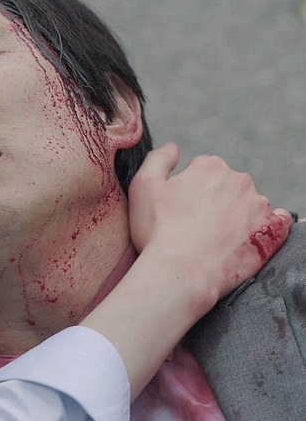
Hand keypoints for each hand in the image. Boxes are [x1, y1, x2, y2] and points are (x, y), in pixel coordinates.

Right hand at [128, 143, 290, 315]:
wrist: (181, 272)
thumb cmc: (157, 230)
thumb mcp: (142, 186)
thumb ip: (158, 158)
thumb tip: (174, 148)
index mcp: (210, 166)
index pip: (201, 171)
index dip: (187, 190)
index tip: (178, 210)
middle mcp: (240, 180)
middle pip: (226, 186)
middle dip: (212, 201)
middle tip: (193, 226)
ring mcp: (259, 206)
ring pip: (247, 205)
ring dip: (234, 216)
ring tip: (213, 241)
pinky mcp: (271, 232)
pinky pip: (277, 223)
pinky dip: (265, 227)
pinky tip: (247, 238)